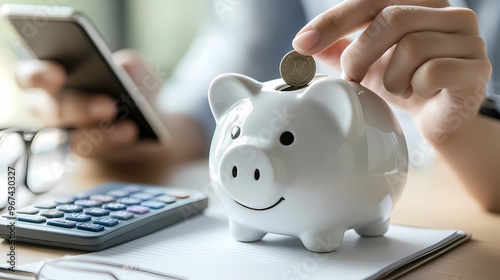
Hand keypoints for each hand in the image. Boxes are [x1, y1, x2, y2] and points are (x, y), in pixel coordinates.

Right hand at [15, 50, 169, 162]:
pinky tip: (131, 133)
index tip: (58, 74)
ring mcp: (66, 135)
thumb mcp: (136, 72)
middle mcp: (51, 108)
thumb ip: (129, 66)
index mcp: (53, 78)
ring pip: (72, 139)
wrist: (151, 121)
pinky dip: (113, 142)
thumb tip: (123, 66)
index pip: (30, 77)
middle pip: (51, 111)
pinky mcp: (87, 152)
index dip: (38, 76)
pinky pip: (94, 152)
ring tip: (130, 128)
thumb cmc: (134, 88)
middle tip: (108, 106)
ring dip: (102, 133)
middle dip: (80, 108)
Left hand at [292, 0, 491, 144]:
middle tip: (353, 78)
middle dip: (359, 55)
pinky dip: (415, 88)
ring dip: (390, 78)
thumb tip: (303, 44)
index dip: (333, 21)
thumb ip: (340, 50)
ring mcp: (467, 37)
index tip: (302, 44)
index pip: (370, 0)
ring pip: (412, 46)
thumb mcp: (367, 64)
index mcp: (418, 2)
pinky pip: (434, 71)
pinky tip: (418, 93)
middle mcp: (448, 11)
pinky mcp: (477, 67)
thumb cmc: (405, 82)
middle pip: (391, 18)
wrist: (440, 115)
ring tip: (395, 88)